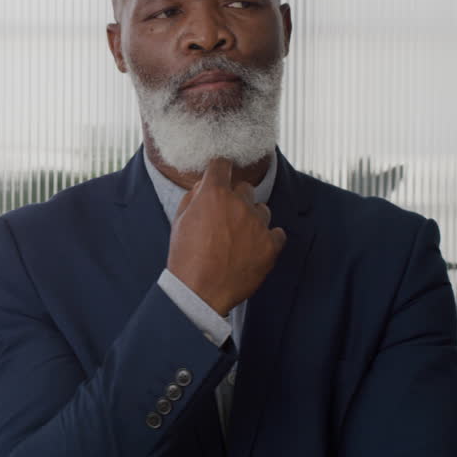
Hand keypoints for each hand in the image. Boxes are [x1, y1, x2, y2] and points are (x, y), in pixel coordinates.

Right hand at [166, 157, 286, 315]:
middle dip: (235, 198)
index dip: (219, 170)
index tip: (221, 175)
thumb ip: (194, 196)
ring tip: (239, 239)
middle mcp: (239, 204)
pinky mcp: (271, 245)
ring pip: (262, 209)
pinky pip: (277, 233)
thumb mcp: (180, 220)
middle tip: (226, 218)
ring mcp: (258, 224)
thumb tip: (205, 185)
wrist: (200, 292)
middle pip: (245, 187)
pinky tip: (254, 249)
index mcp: (214, 194)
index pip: (222, 165)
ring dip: (252, 218)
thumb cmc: (186, 257)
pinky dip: (267, 238)